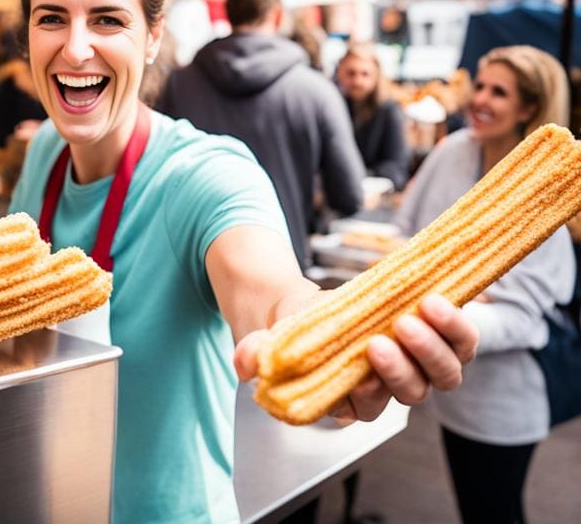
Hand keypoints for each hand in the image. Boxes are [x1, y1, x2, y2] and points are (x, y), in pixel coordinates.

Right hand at [233, 293, 478, 423]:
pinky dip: (456, 326)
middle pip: (409, 393)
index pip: (363, 406)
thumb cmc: (296, 327)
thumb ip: (256, 351)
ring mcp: (418, 364)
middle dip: (401, 368)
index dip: (366, 391)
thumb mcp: (271, 336)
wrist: (317, 302)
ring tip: (421, 310)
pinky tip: (438, 300)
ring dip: (435, 346)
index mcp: (349, 397)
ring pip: (443, 374)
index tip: (359, 368)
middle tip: (383, 339)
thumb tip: (245, 364)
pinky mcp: (438, 337)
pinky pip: (461, 343)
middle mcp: (389, 388)